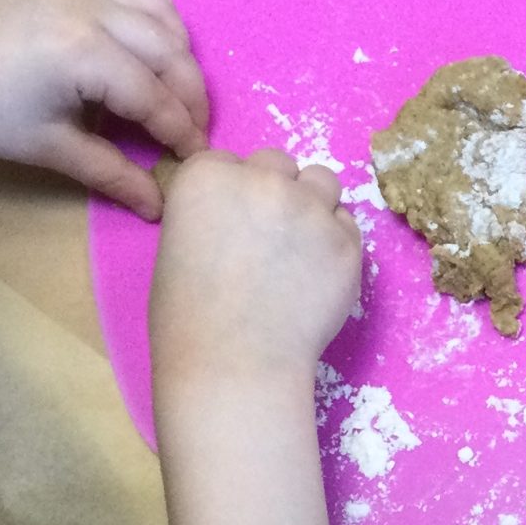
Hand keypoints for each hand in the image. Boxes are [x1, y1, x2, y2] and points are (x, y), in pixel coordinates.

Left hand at [0, 0, 209, 218]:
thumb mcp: (47, 147)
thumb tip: (158, 205)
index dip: (181, 133)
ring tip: (173, 91)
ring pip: (161, 12)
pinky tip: (143, 55)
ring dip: (178, 53)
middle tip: (192, 132)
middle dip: (191, 96)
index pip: (155, 97)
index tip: (196, 161)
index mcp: (84, 52)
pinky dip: (152, 23)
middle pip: (171, 51)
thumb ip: (111, 172)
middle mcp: (91, 8)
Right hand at [149, 152, 360, 389]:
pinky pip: (348, 225)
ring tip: (301, 249)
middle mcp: (262, 179)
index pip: (229, 162)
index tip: (232, 224)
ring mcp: (311, 208)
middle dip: (275, 191)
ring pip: (323, 183)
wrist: (235, 362)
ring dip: (314, 205)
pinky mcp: (348, 241)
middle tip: (270, 238)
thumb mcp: (178, 245)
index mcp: (208, 175)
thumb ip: (214, 212)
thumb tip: (243, 215)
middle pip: (278, 164)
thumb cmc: (188, 318)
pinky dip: (336, 243)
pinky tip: (317, 276)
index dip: (233, 193)